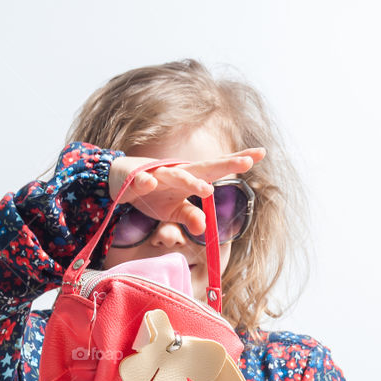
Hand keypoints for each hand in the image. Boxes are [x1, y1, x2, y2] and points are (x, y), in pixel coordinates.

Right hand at [107, 149, 264, 237]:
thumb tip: (205, 227)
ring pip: (175, 174)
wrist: (119, 181)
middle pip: (204, 166)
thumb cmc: (153, 194)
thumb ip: (190, 216)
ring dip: (190, 181)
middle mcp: (177, 171)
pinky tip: (150, 184)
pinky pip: (141, 181)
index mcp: (190, 178)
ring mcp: (157, 173)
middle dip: (224, 164)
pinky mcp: (136, 178)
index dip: (237, 161)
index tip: (261, 153)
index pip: (217, 169)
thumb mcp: (173, 210)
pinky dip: (145, 182)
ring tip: (206, 189)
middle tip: (246, 162)